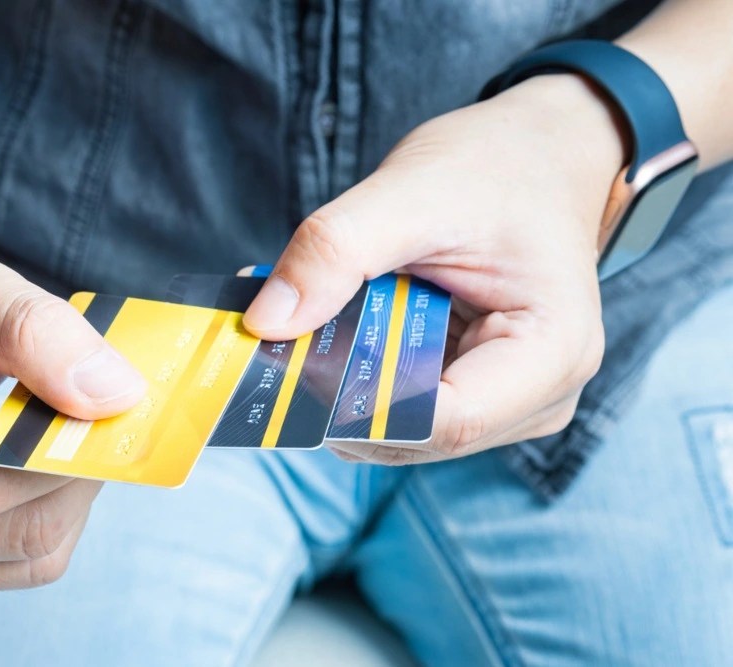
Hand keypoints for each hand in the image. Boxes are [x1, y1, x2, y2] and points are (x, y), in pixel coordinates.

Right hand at [0, 239, 144, 596]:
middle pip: (16, 530)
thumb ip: (37, 333)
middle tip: (104, 416)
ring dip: (69, 499)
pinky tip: (31, 467)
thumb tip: (116, 395)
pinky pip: (11, 568)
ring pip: (25, 560)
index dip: (73, 454)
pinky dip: (43, 518)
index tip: (121, 409)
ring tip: (61, 434)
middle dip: (82, 476)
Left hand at [243, 75, 624, 464]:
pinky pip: (398, 405)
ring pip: (396, 430)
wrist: (537, 161)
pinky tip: (332, 327)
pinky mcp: (473, 392)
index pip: (445, 421)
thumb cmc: (497, 168)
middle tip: (268, 344)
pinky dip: (354, 372)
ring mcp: (507, 404)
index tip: (286, 366)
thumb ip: (336, 250)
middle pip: (414, 434)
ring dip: (338, 384)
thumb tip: (264, 322)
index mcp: (551, 353)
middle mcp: (538, 397)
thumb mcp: (412, 190)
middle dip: (335, 395)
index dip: (357, 406)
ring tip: (302, 321)